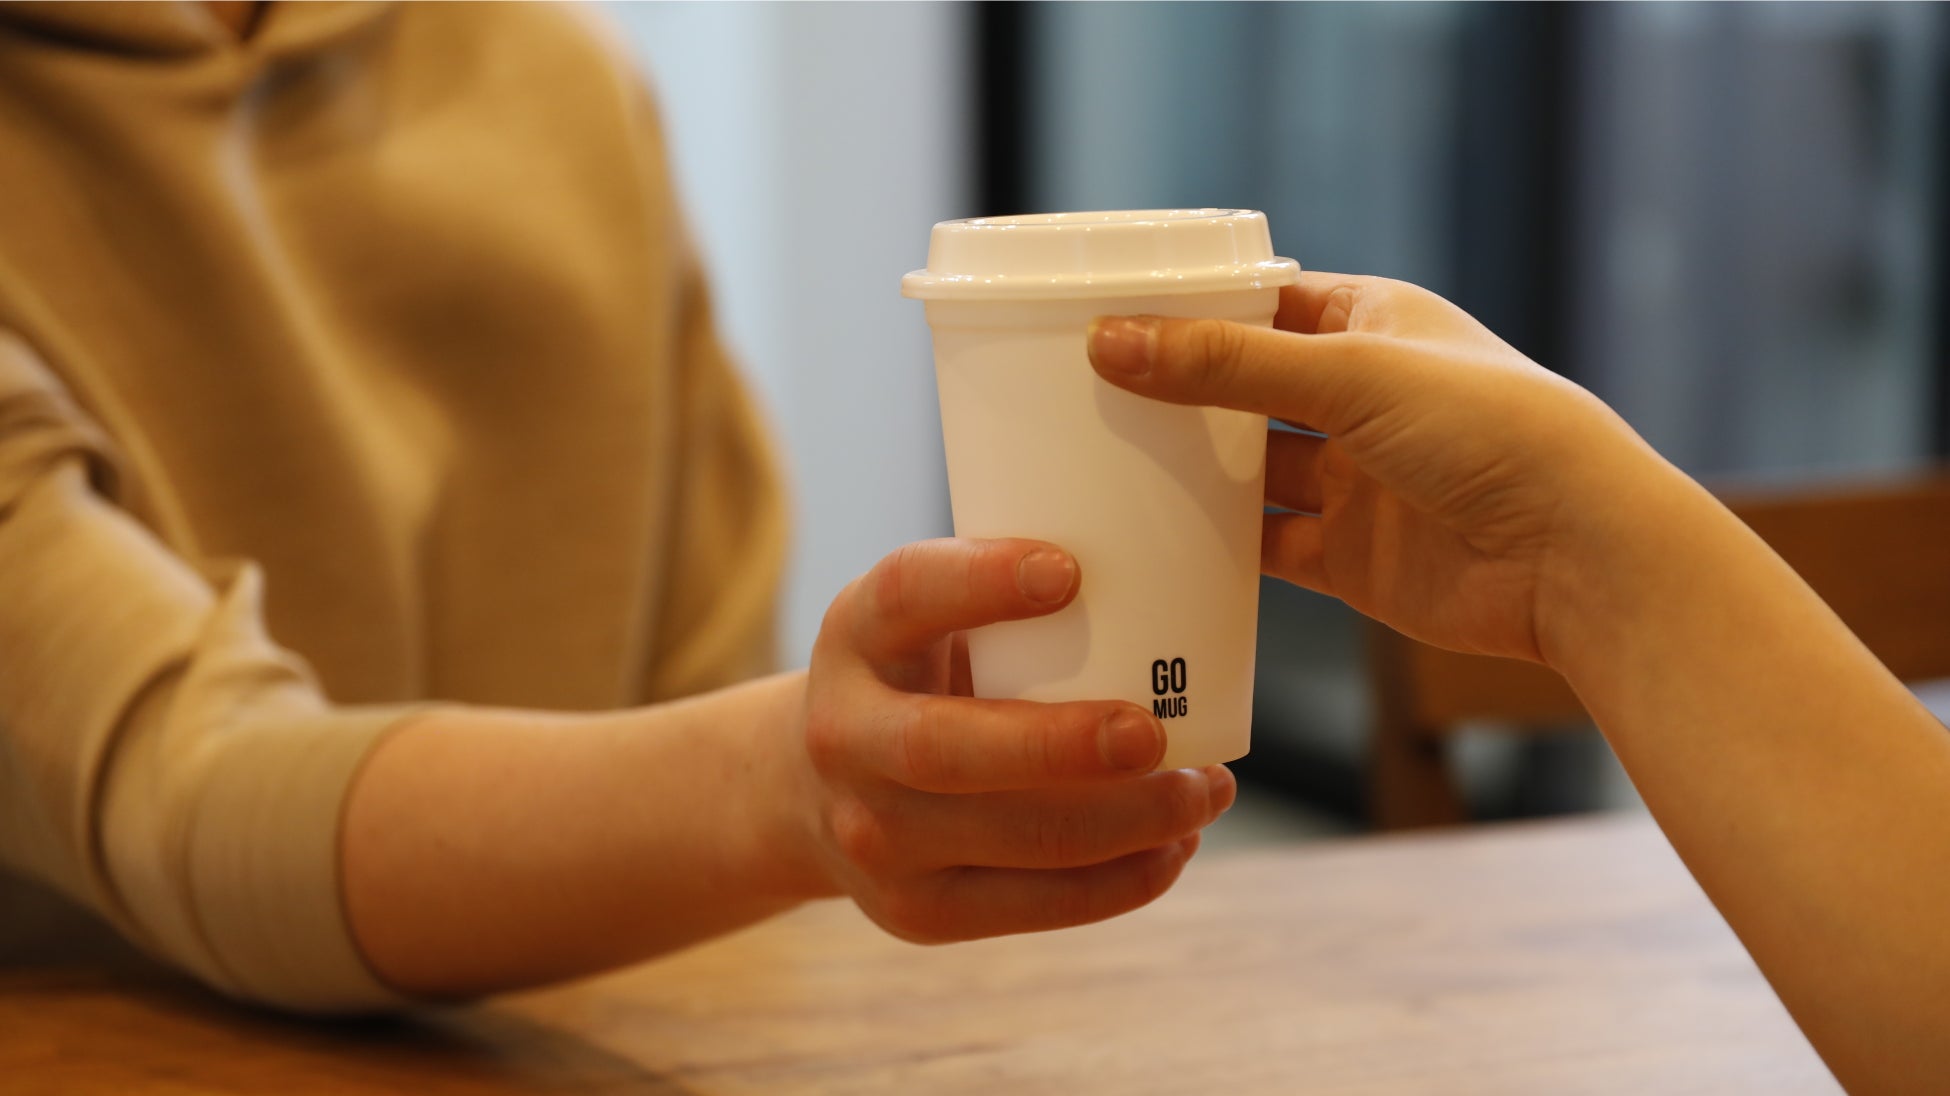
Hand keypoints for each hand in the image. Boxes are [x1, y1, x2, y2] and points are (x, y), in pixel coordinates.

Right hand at [790, 538, 1234, 942]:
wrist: (814, 790)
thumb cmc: (916, 677)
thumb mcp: (923, 620)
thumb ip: (1003, 601)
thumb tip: (1171, 572)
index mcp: (856, 636)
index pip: (907, 595)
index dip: (982, 581)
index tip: (1069, 571)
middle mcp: (846, 739)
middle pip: (949, 750)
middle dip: (1064, 746)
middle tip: (1157, 732)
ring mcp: (874, 837)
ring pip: (1018, 840)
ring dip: (1133, 821)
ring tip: (1206, 791)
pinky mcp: (917, 912)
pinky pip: (1037, 906)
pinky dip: (1124, 880)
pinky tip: (1175, 846)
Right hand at [1088, 273, 1674, 666]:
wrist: (1576, 556)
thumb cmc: (1492, 432)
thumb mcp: (1350, 374)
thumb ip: (1227, 366)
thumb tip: (1112, 341)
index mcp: (1374, 325)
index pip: (1264, 307)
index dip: (1192, 311)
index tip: (1107, 318)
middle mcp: (1363, 400)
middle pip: (1244, 391)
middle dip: (1175, 395)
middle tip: (1081, 393)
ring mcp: (1356, 481)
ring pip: (1248, 472)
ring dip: (1188, 473)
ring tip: (1097, 464)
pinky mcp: (1351, 556)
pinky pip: (1265, 549)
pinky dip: (1215, 550)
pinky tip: (1153, 543)